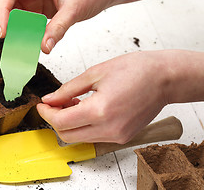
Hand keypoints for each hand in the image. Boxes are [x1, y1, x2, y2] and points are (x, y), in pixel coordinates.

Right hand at [0, 0, 112, 53]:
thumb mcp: (75, 10)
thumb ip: (58, 29)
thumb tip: (43, 48)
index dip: (2, 11)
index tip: (4, 32)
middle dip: (3, 17)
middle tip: (9, 37)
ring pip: (9, 8)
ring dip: (11, 24)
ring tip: (20, 39)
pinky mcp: (35, 4)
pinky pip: (20, 16)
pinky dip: (20, 28)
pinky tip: (28, 37)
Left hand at [37, 51, 174, 143]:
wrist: (164, 78)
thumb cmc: (136, 69)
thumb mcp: (95, 73)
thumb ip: (68, 89)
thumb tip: (50, 99)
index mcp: (100, 110)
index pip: (60, 122)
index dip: (46, 113)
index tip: (42, 104)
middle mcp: (109, 129)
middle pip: (67, 135)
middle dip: (54, 120)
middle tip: (54, 103)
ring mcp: (117, 136)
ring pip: (79, 138)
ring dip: (69, 124)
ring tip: (72, 102)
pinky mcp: (123, 137)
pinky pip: (94, 137)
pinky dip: (84, 126)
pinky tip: (86, 109)